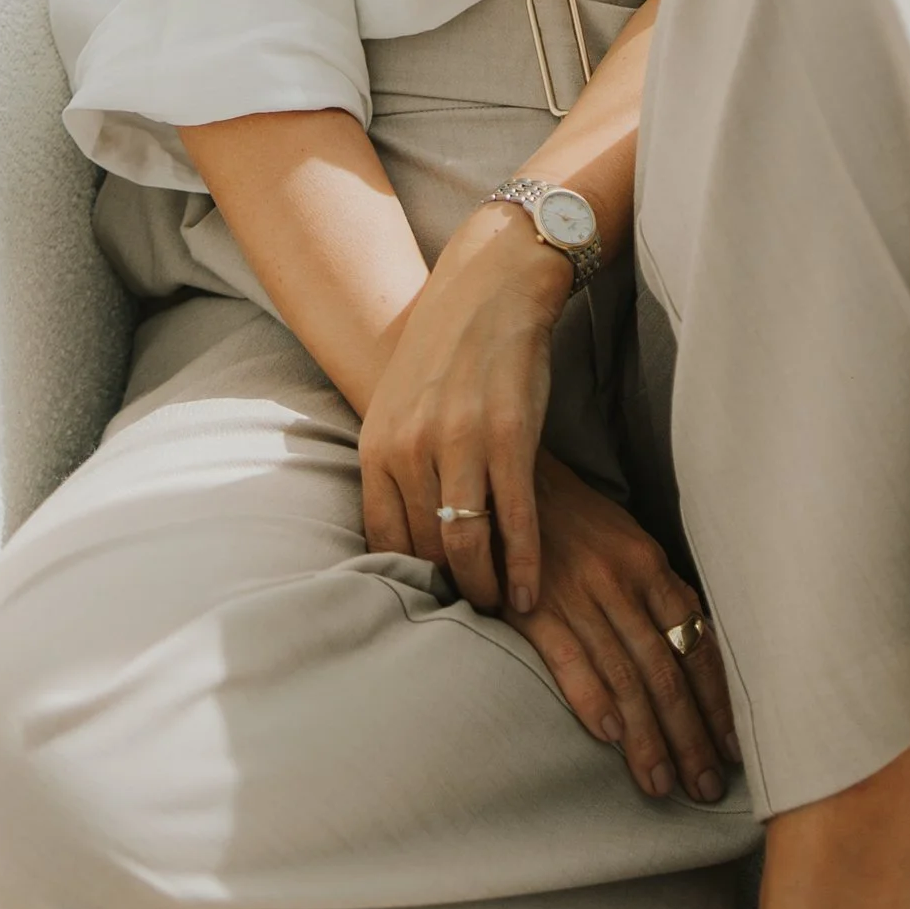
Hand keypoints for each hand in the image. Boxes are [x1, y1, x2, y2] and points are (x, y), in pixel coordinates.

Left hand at [356, 228, 561, 615]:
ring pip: (466, 544)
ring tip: (504, 611)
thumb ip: (399, 469)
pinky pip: (516, 518)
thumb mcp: (400, 410)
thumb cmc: (445, 354)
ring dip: (487, 588)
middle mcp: (409, 448)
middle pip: (425, 551)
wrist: (487, 288)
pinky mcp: (509, 435)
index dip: (410, 585)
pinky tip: (533, 590)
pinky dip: (525, 563)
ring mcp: (458, 441)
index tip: (433, 611)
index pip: (383, 542)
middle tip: (476, 620)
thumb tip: (407, 539)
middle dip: (451, 594)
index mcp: (376, 446)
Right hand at [518, 453, 741, 806]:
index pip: (696, 644)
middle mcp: (621, 582)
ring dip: (646, 737)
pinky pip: (569, 659)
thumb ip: (657, 592)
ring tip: (661, 785)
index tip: (734, 749)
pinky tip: (608, 737)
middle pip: (666, 671)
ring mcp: (578, 594)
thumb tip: (697, 645)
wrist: (504, 481)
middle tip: (707, 788)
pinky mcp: (533, 607)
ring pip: (625, 676)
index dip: (717, 702)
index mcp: (650, 566)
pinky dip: (591, 698)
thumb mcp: (625, 542)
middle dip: (690, 735)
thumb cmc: (571, 520)